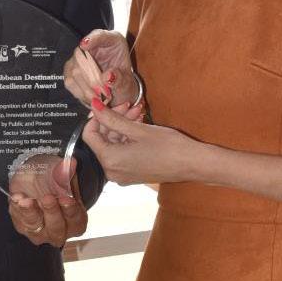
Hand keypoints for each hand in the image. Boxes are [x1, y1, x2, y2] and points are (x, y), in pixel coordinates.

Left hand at [8, 155, 86, 247]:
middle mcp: (59, 232)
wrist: (39, 191)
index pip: (75, 218)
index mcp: (75, 223)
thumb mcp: (64, 181)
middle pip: (56, 227)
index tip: (66, 198)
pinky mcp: (23, 228)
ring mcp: (40, 233)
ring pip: (35, 225)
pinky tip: (16, 198)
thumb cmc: (57, 190)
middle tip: (47, 198)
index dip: (70, 209)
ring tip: (25, 200)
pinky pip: (19, 220)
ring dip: (30, 212)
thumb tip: (71, 163)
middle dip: (51, 211)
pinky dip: (17, 209)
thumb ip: (67, 174)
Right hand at [64, 30, 138, 109]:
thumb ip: (120, 78)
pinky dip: (81, 93)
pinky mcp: (70, 71)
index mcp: (111, 41)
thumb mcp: (127, 81)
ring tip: (100, 99)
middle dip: (92, 78)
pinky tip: (92, 99)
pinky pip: (70, 82)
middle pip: (82, 56)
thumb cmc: (122, 80)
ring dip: (86, 88)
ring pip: (74, 71)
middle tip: (103, 93)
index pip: (101, 35)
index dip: (92, 39)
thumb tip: (107, 77)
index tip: (85, 44)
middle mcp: (92, 45)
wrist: (116, 89)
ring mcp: (78, 58)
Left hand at [82, 105, 198, 185]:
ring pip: (114, 145)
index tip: (108, 105)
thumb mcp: (137, 129)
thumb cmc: (168, 147)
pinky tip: (140, 126)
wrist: (192, 164)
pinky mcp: (132, 175)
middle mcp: (112, 172)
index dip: (97, 117)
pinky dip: (128, 139)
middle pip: (103, 140)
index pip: (89, 135)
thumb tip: (94, 105)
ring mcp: (122, 175)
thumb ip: (111, 117)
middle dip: (114, 120)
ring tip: (139, 113)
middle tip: (129, 105)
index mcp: (110, 160)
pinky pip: (122, 154)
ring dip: (123, 127)